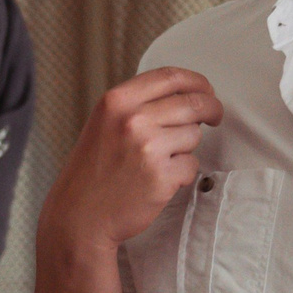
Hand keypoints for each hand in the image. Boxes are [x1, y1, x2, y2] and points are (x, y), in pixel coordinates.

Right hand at [37, 68, 223, 256]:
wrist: (79, 215)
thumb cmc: (92, 171)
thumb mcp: (104, 123)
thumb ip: (138, 105)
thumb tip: (185, 94)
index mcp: (116, 101)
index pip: (170, 77)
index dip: (197, 81)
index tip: (206, 90)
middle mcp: (132, 120)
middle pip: (193, 103)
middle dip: (211, 109)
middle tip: (213, 117)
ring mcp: (148, 147)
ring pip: (194, 135)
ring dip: (185, 147)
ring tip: (158, 161)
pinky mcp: (162, 175)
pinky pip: (191, 165)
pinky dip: (181, 174)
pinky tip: (157, 180)